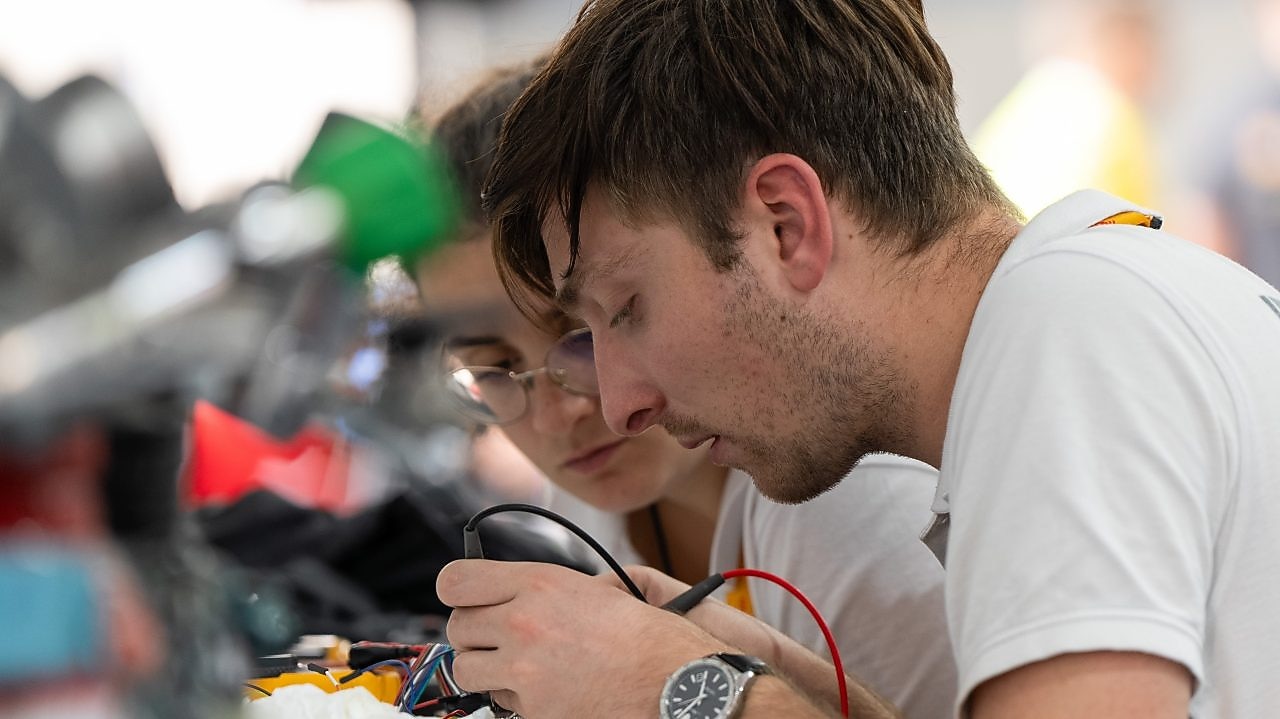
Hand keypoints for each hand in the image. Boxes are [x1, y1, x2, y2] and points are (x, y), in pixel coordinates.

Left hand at [437, 559, 732, 718]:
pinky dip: (519, 701)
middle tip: (502, 639)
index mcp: (539, 583)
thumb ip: (542, 589)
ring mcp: (523, 671)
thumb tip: (509, 593)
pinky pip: (501, 703)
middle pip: (456, 627)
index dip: (459, 592)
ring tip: (520, 668)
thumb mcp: (593, 590)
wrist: (676, 682)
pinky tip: (551, 692)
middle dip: (476, 635)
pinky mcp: (531, 711)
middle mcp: (522, 623)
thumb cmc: (647, 637)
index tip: (468, 599)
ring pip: (465, 669)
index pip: (455, 581)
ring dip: (487, 669)